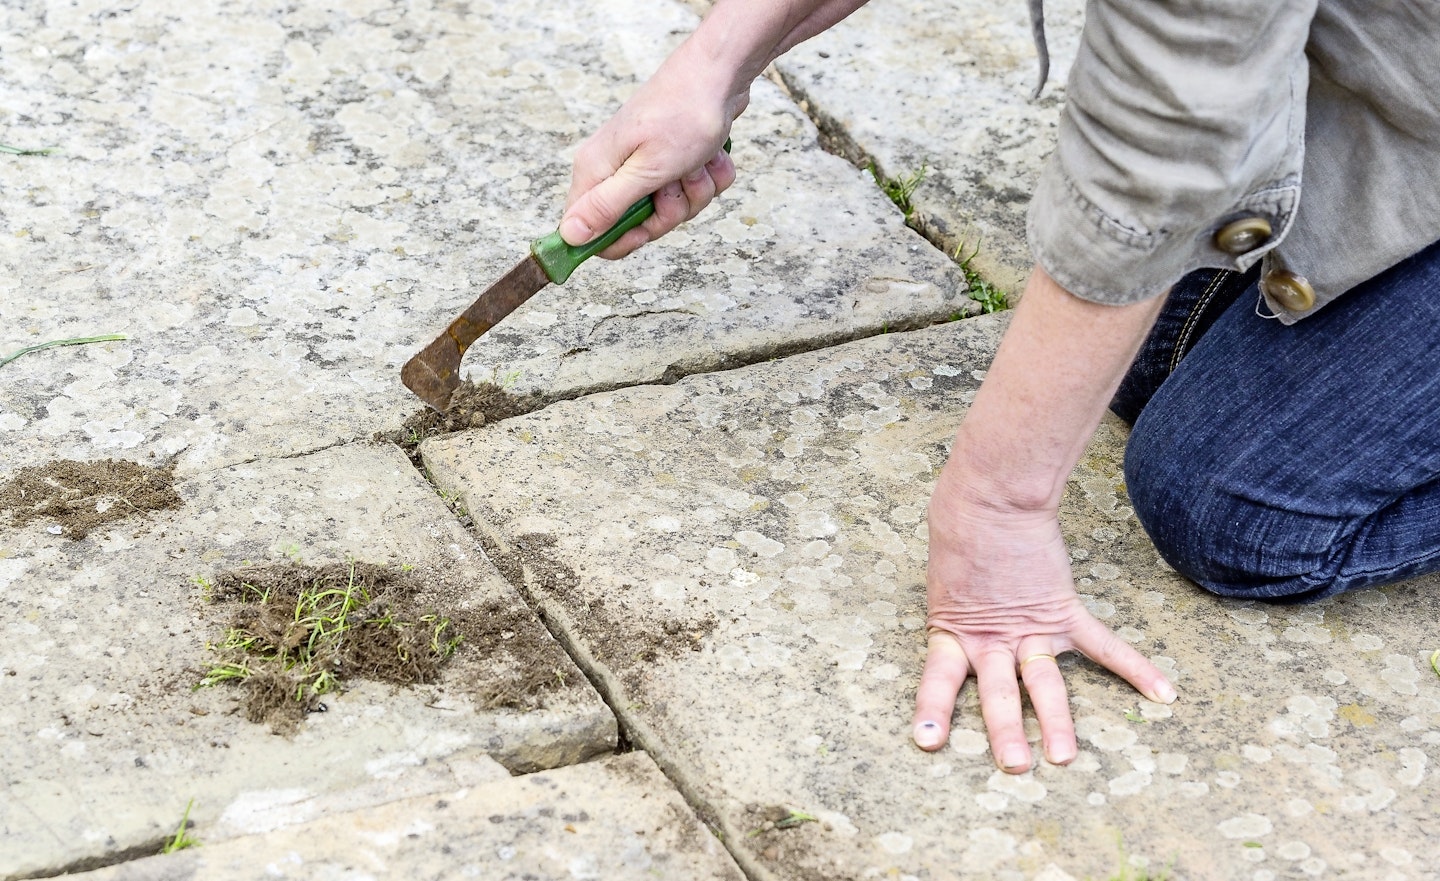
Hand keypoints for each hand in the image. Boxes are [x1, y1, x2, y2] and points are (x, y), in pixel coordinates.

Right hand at [560, 39, 743, 258]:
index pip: (587, 231)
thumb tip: (568, 236)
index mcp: (596, 170)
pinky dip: (708, 176)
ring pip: (671, 209)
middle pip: (637, 225)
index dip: (619, 240)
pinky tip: (710, 155)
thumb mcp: (645, 171)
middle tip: (677, 184)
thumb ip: (606, 207)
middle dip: (669, 212)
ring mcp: (645, 163)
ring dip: (694, 191)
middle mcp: (615, 168)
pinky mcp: (672, 158)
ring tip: (697, 162)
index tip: (646, 231)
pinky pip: (692, 190)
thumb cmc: (683, 114)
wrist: (720, 72)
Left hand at [911, 467, 1176, 772]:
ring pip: (1046, 682)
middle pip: (1000, 692)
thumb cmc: (959, 529)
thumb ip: (952, 608)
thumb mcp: (942, 579)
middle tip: (1014, 768)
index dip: (933, 711)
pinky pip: (1104, 644)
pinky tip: (1163, 694)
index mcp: (952, 629)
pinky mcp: (1063, 610)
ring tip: (1064, 758)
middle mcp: (991, 637)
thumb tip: (954, 613)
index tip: (926, 742)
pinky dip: (1136, 668)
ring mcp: (1029, 626)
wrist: (991, 496)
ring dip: (1057, 721)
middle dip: (1006, 733)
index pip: (939, 679)